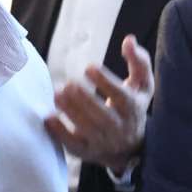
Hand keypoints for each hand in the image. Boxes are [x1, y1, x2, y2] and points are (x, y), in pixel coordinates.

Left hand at [46, 35, 152, 173]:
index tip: (89, 67)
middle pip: (103, 115)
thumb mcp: (142, 85)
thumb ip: (139, 61)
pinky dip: (59, 133)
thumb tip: (129, 40)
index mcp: (133, 109)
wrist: (129, 147)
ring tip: (57, 93)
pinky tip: (49, 117)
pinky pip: (73, 145)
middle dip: (85, 99)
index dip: (105, 82)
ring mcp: (103, 142)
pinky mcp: (86, 151)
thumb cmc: (133, 107)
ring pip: (87, 129)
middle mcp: (119, 128)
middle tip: (69, 83)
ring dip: (70, 111)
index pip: (121, 97)